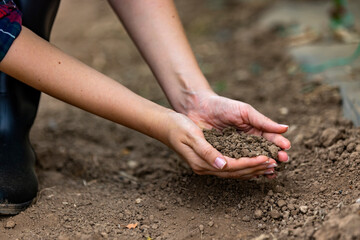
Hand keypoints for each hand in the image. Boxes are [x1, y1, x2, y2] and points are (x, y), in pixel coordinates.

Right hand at [163, 112, 279, 178]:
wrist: (165, 125)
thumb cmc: (178, 127)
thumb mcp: (192, 136)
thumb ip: (207, 151)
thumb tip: (223, 164)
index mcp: (202, 162)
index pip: (232, 166)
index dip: (250, 164)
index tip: (266, 159)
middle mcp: (205, 167)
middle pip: (235, 172)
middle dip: (255, 169)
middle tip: (274, 166)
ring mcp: (206, 164)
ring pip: (234, 171)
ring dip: (251, 169)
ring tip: (268, 168)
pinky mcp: (208, 159)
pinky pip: (229, 166)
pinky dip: (243, 165)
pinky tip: (252, 163)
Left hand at [184, 90, 290, 162]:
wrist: (199, 108)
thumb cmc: (222, 106)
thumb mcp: (244, 111)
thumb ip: (262, 121)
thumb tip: (285, 128)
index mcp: (254, 130)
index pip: (270, 139)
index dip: (278, 144)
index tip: (286, 148)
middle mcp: (247, 142)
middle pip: (264, 152)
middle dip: (274, 157)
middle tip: (282, 161)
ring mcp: (235, 151)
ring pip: (251, 161)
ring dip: (262, 166)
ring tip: (271, 170)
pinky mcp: (223, 157)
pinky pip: (235, 165)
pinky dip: (244, 170)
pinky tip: (252, 174)